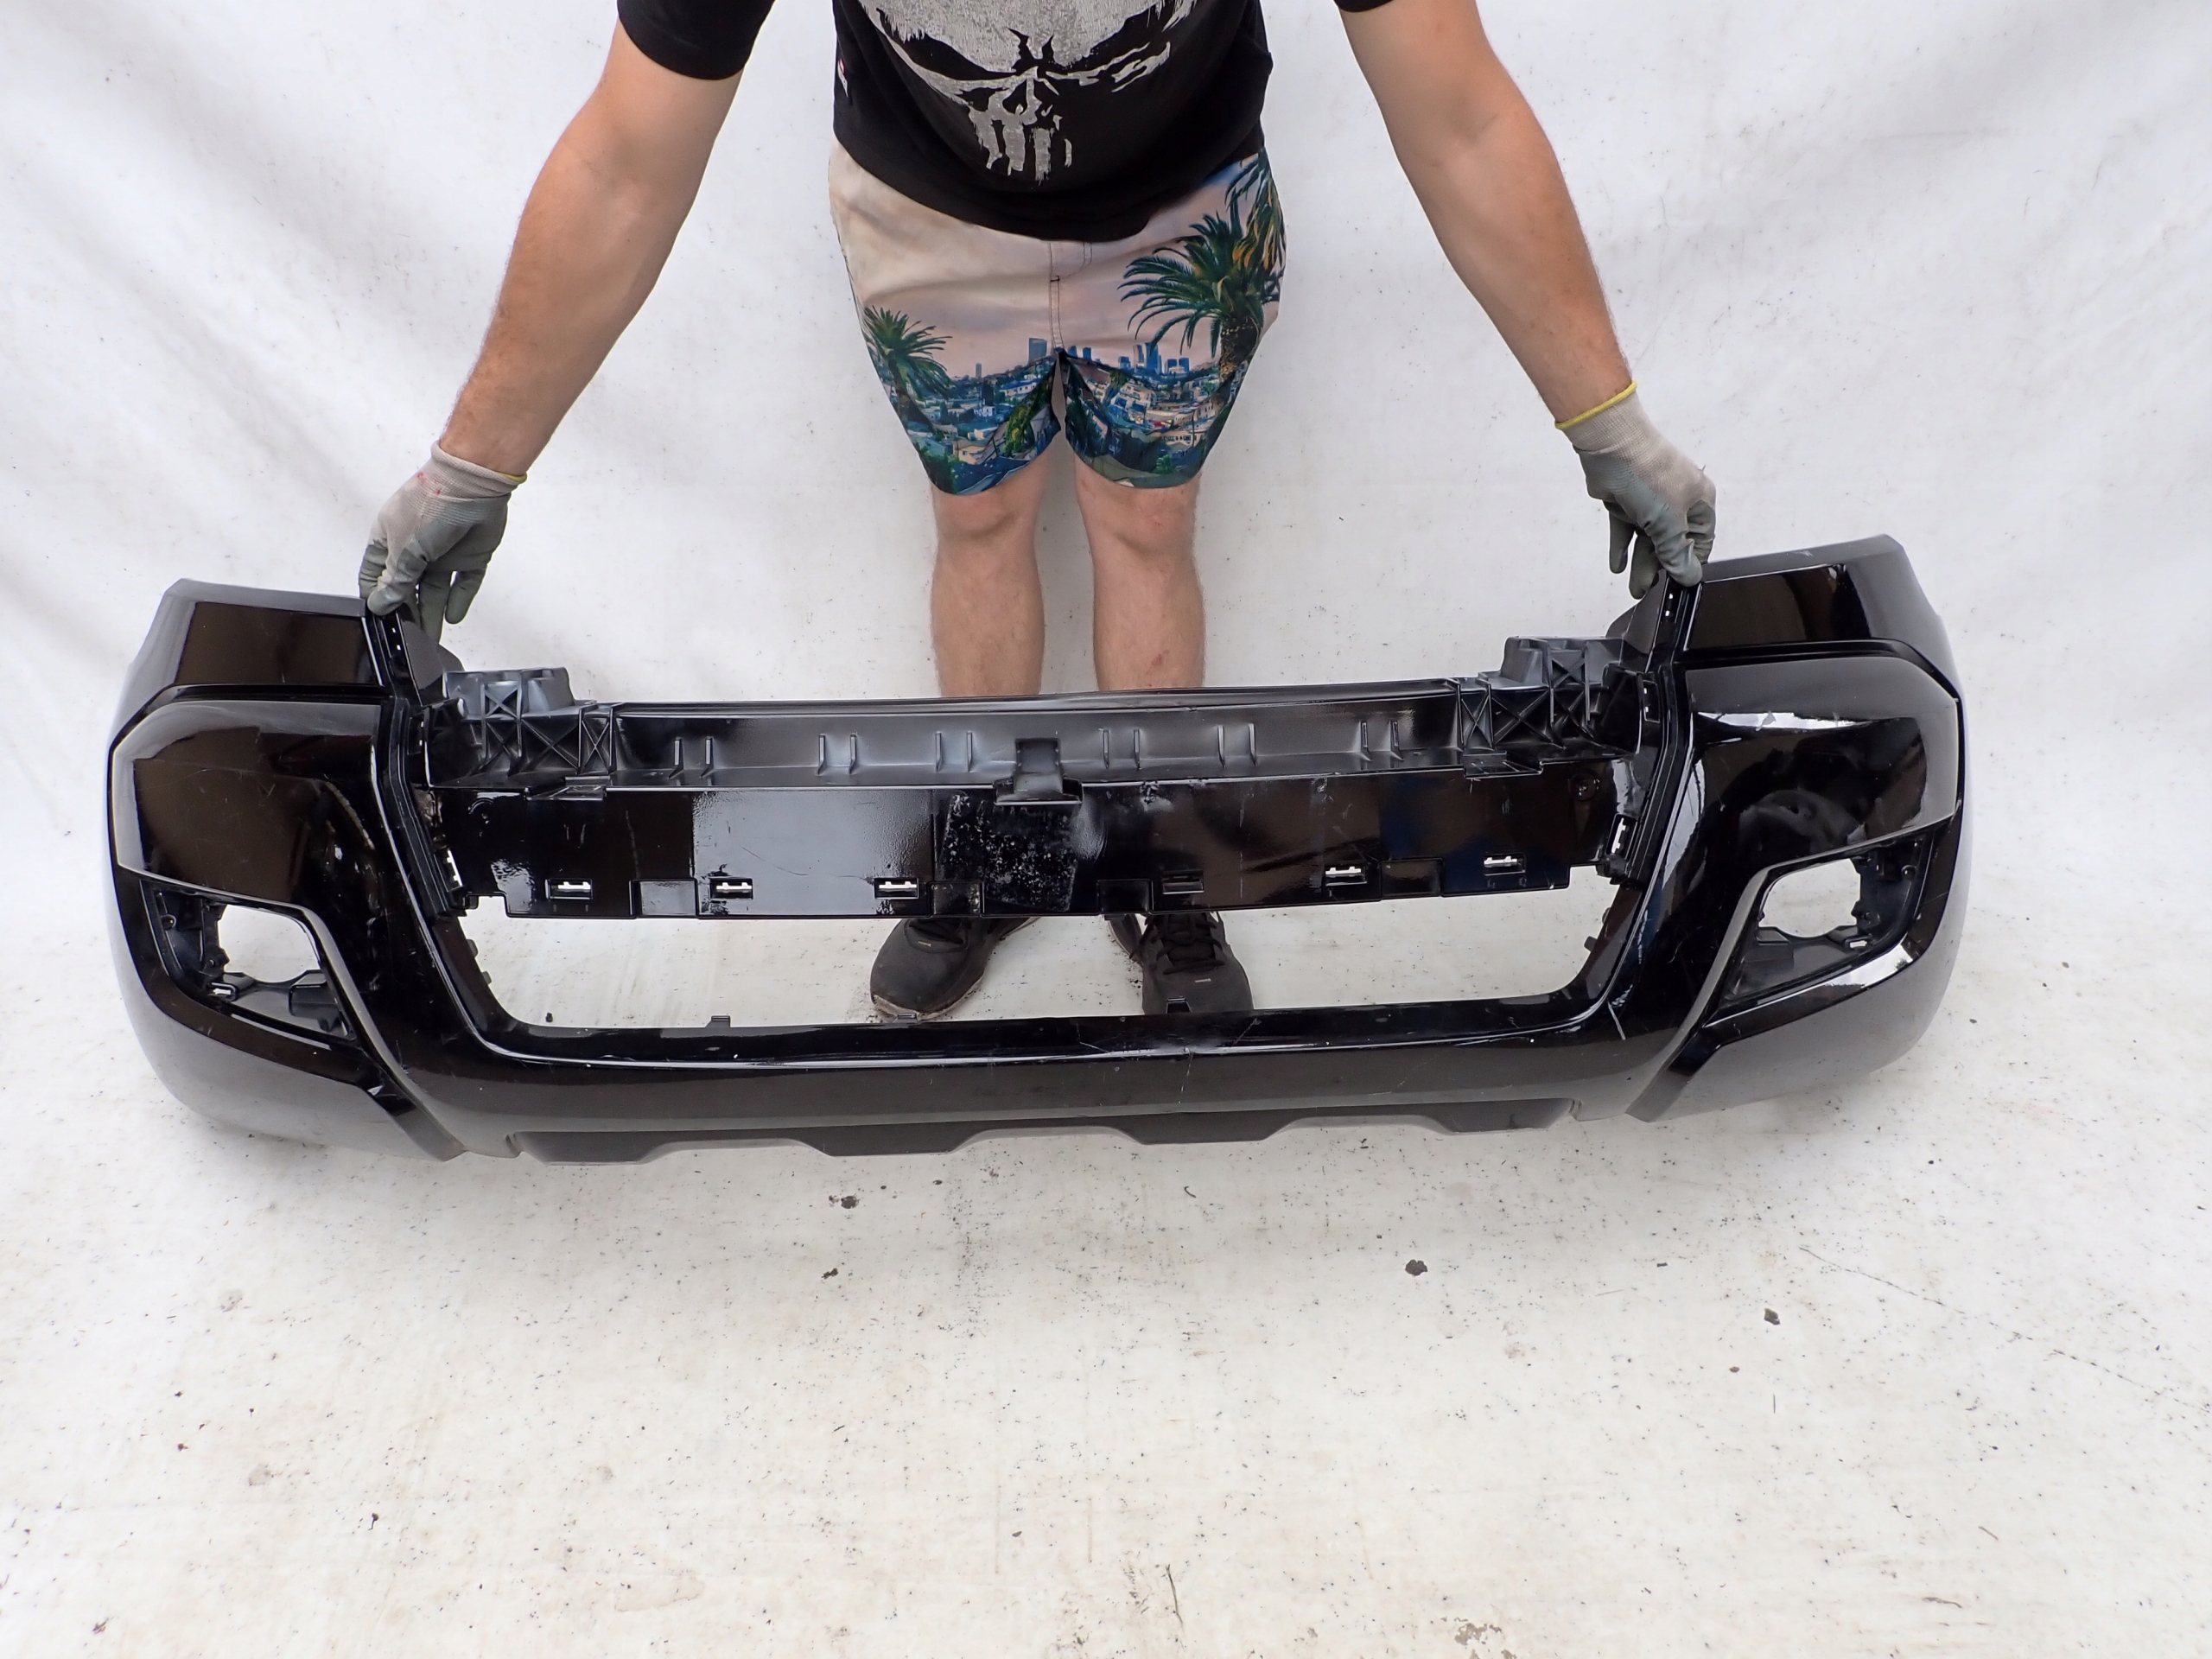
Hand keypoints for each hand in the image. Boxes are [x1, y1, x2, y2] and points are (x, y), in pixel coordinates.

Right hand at [357, 445, 522, 636]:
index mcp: (389, 539)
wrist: (474, 484)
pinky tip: (452, 616)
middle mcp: (415, 548)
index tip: (379, 620)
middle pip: (406, 588)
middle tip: (408, 636)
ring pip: (434, 591)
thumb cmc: (431, 504)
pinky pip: (464, 584)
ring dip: (432, 613)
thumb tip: (380, 604)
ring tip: (429, 637)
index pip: (375, 574)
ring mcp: (444, 553)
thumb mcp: (405, 548)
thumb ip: (395, 579)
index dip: (376, 596)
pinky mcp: (470, 557)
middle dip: (407, 611)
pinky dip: (459, 600)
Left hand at [1560, 387, 1715, 596]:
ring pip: (1647, 539)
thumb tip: (1690, 576)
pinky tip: (1619, 566)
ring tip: (1634, 588)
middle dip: (1661, 568)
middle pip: (1671, 543)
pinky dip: (1622, 548)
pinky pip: (1626, 530)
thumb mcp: (1669, 522)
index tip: (1680, 584)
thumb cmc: (1651, 476)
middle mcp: (1677, 502)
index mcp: (1698, 502)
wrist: (1612, 446)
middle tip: (1649, 590)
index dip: (1690, 563)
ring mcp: (1650, 501)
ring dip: (1641, 563)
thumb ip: (1677, 553)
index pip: (1701, 541)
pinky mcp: (1625, 501)